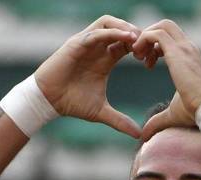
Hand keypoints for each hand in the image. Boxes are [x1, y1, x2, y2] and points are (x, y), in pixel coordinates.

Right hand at [34, 15, 141, 137]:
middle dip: (137, 35)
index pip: (128, 44)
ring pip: (109, 23)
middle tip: (147, 49)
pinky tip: (125, 39)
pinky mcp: (76, 43)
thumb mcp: (101, 112)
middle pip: (122, 29)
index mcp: (106, 59)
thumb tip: (138, 135)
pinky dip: (112, 32)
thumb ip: (120, 121)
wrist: (49, 101)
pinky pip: (96, 31)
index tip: (151, 60)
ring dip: (125, 28)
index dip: (141, 48)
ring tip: (137, 39)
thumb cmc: (72, 103)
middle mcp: (98, 48)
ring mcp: (87, 43)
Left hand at [132, 19, 200, 140]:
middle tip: (139, 56)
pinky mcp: (177, 52)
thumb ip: (158, 120)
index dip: (155, 47)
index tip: (146, 63)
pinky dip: (144, 41)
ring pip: (160, 26)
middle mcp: (189, 49)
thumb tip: (145, 134)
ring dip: (144, 38)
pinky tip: (139, 59)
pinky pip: (156, 34)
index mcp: (190, 58)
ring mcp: (184, 48)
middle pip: (166, 26)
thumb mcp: (172, 114)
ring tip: (137, 57)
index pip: (171, 38)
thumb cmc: (195, 114)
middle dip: (148, 37)